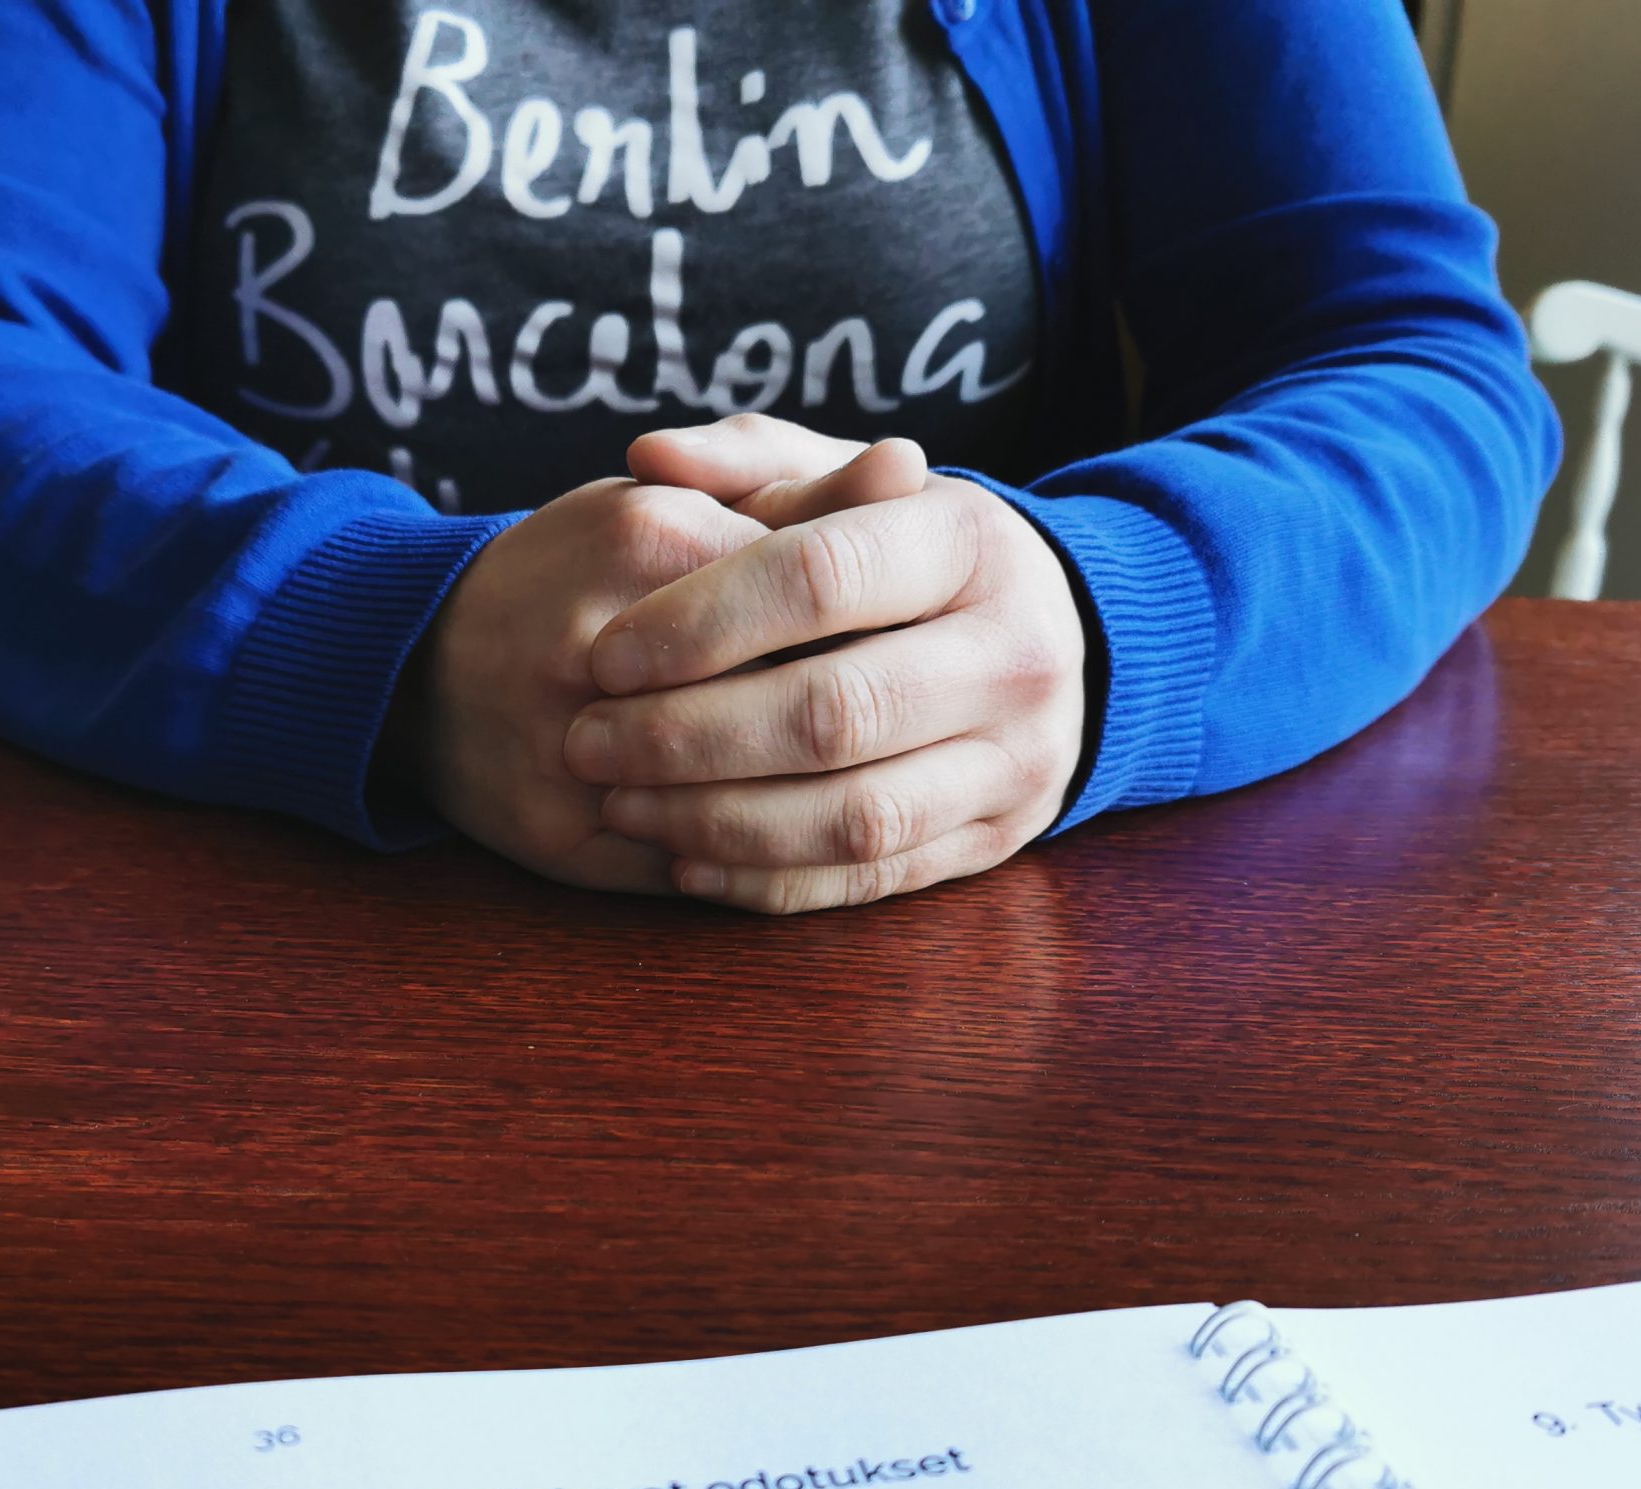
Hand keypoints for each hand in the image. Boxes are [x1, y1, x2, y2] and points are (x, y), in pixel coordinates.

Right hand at [387, 432, 929, 892]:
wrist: (416, 665)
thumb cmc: (572, 575)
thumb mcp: (673, 507)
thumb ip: (798, 496)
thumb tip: (912, 465)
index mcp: (649, 540)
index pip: (820, 599)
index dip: (890, 633)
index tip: (921, 645)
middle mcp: (605, 649)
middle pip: (795, 703)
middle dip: (865, 724)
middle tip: (913, 726)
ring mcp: (579, 753)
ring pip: (751, 802)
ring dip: (818, 804)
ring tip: (864, 785)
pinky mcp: (567, 838)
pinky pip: (700, 868)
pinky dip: (757, 863)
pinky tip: (791, 837)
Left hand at [565, 419, 1087, 913]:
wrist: (1051, 641)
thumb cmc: (903, 555)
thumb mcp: (844, 483)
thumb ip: (749, 461)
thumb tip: (649, 456)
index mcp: (970, 540)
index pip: (822, 578)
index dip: (701, 622)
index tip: (608, 655)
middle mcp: (1015, 653)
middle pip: (834, 711)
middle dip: (689, 736)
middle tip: (589, 741)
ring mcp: (1016, 759)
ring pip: (852, 815)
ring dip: (717, 822)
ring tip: (623, 805)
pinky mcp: (997, 840)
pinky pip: (869, 878)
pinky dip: (767, 880)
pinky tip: (685, 862)